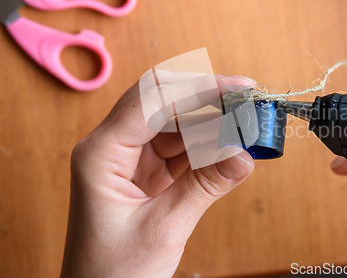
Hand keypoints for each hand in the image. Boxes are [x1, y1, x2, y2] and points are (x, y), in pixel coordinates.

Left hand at [60, 73, 256, 277]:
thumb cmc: (113, 271)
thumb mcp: (164, 228)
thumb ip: (206, 186)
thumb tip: (244, 154)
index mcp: (100, 154)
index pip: (152, 101)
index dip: (198, 88)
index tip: (237, 88)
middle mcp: (112, 145)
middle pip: (160, 98)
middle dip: (204, 94)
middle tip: (246, 98)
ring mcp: (129, 156)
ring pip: (174, 118)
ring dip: (210, 117)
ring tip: (245, 121)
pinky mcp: (146, 169)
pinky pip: (180, 143)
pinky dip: (207, 141)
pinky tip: (230, 143)